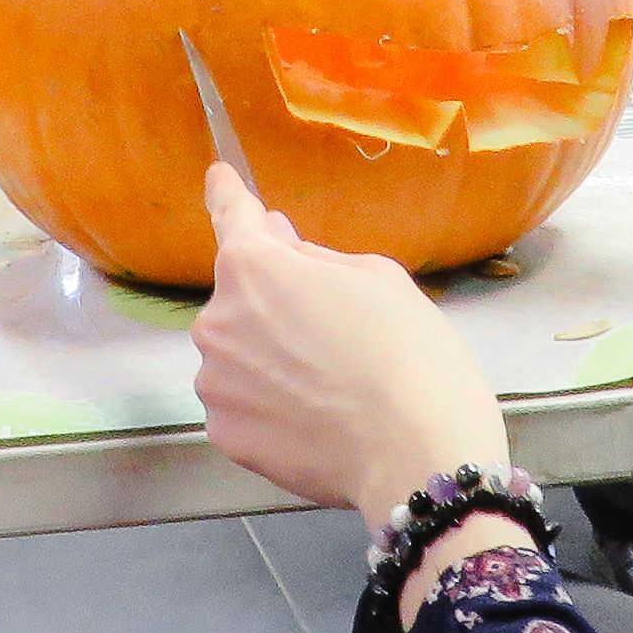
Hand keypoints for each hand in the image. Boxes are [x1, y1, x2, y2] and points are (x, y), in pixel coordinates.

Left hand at [189, 166, 508, 520]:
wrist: (417, 456)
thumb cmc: (411, 356)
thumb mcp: (380, 279)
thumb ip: (314, 257)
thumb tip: (278, 244)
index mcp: (254, 266)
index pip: (231, 214)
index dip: (227, 193)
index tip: (219, 177)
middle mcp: (217, 320)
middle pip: (242, 298)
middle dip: (277, 305)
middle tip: (339, 334)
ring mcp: (214, 382)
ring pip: (240, 356)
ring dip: (272, 360)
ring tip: (334, 387)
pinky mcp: (224, 434)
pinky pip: (243, 406)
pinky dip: (271, 408)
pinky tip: (317, 419)